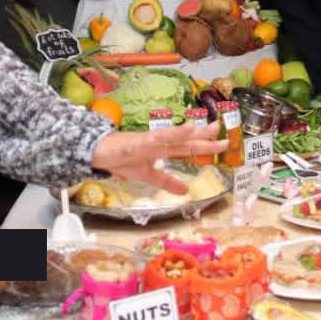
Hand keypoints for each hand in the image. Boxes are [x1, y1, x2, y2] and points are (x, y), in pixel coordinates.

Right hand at [92, 123, 227, 194]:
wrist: (96, 153)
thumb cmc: (120, 159)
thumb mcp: (146, 175)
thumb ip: (166, 181)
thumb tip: (185, 191)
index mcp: (162, 150)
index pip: (188, 147)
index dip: (205, 145)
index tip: (223, 143)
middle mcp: (159, 143)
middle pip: (185, 139)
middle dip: (203, 136)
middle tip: (222, 131)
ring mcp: (147, 142)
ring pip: (171, 137)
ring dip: (187, 133)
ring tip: (204, 128)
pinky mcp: (135, 143)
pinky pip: (153, 139)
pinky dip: (166, 136)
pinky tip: (177, 133)